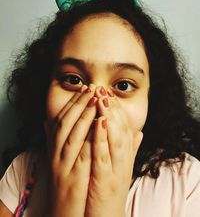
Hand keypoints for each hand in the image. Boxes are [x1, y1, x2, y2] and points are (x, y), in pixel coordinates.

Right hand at [44, 84, 96, 216]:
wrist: (63, 207)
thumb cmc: (64, 178)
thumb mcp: (57, 156)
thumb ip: (53, 139)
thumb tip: (46, 122)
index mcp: (54, 147)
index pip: (62, 119)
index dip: (73, 102)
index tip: (84, 88)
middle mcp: (56, 153)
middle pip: (66, 123)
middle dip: (79, 103)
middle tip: (92, 88)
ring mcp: (64, 164)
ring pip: (73, 135)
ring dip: (84, 116)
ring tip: (96, 100)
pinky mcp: (74, 176)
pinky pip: (83, 155)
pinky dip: (91, 139)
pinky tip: (100, 125)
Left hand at [85, 87, 142, 216]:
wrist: (107, 216)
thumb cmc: (111, 187)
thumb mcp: (122, 165)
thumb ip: (130, 148)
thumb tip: (139, 132)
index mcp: (125, 154)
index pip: (124, 126)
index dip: (116, 108)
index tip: (107, 93)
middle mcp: (124, 158)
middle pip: (121, 128)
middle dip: (111, 107)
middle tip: (102, 88)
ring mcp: (116, 168)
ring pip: (115, 137)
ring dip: (109, 116)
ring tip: (101, 98)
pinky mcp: (106, 178)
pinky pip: (104, 155)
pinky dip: (102, 138)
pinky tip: (98, 122)